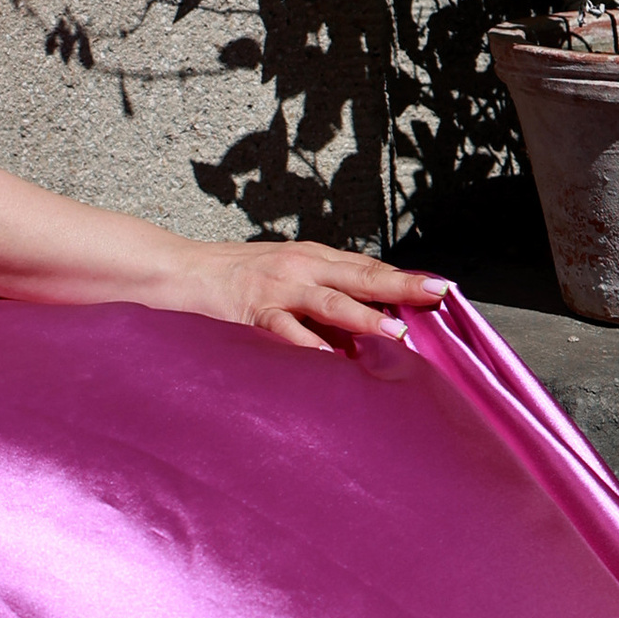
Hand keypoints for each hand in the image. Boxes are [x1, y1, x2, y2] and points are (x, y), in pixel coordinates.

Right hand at [164, 238, 453, 355]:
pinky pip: (283, 330)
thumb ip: (319, 294)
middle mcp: (300, 267)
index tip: (441, 289)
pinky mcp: (250, 310)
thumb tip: (361, 322)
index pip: (367, 268)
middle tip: (438, 294)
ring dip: (364, 316)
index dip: (404, 278)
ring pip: (329, 301)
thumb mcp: (283, 275)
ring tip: (395, 332)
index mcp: (312, 259)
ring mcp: (276, 287)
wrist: (176, 271)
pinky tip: (328, 358)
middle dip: (401, 286)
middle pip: (360, 276)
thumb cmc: (230, 278)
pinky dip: (306, 344)